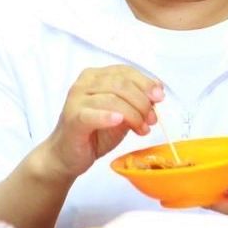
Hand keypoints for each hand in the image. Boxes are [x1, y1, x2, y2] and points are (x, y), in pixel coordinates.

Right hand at [36, 66, 162, 180]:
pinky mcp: (72, 119)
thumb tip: (158, 90)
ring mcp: (75, 101)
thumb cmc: (94, 133)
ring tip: (142, 128)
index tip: (159, 97)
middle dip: (142, 101)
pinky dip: (107, 116)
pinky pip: (91, 114)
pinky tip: (118, 120)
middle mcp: (83, 84)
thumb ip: (136, 100)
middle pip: (120, 84)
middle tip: (152, 119)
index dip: (145, 83)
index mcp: (95, 76)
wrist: (67, 156)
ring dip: (133, 114)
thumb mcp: (121, 114)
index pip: (124, 71)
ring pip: (111, 99)